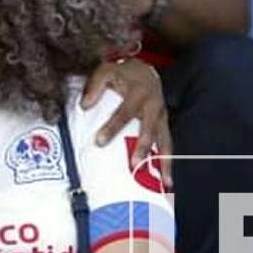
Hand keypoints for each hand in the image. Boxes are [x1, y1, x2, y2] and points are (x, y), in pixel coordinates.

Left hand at [83, 59, 172, 189]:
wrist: (146, 69)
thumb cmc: (123, 73)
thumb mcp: (106, 71)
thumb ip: (95, 86)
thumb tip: (84, 106)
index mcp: (139, 93)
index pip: (125, 112)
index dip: (113, 127)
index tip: (99, 141)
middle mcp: (154, 106)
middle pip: (149, 130)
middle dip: (142, 149)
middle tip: (133, 166)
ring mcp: (162, 117)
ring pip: (165, 141)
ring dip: (165, 161)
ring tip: (164, 183)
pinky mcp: (165, 124)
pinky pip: (168, 145)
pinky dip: (168, 162)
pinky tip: (167, 181)